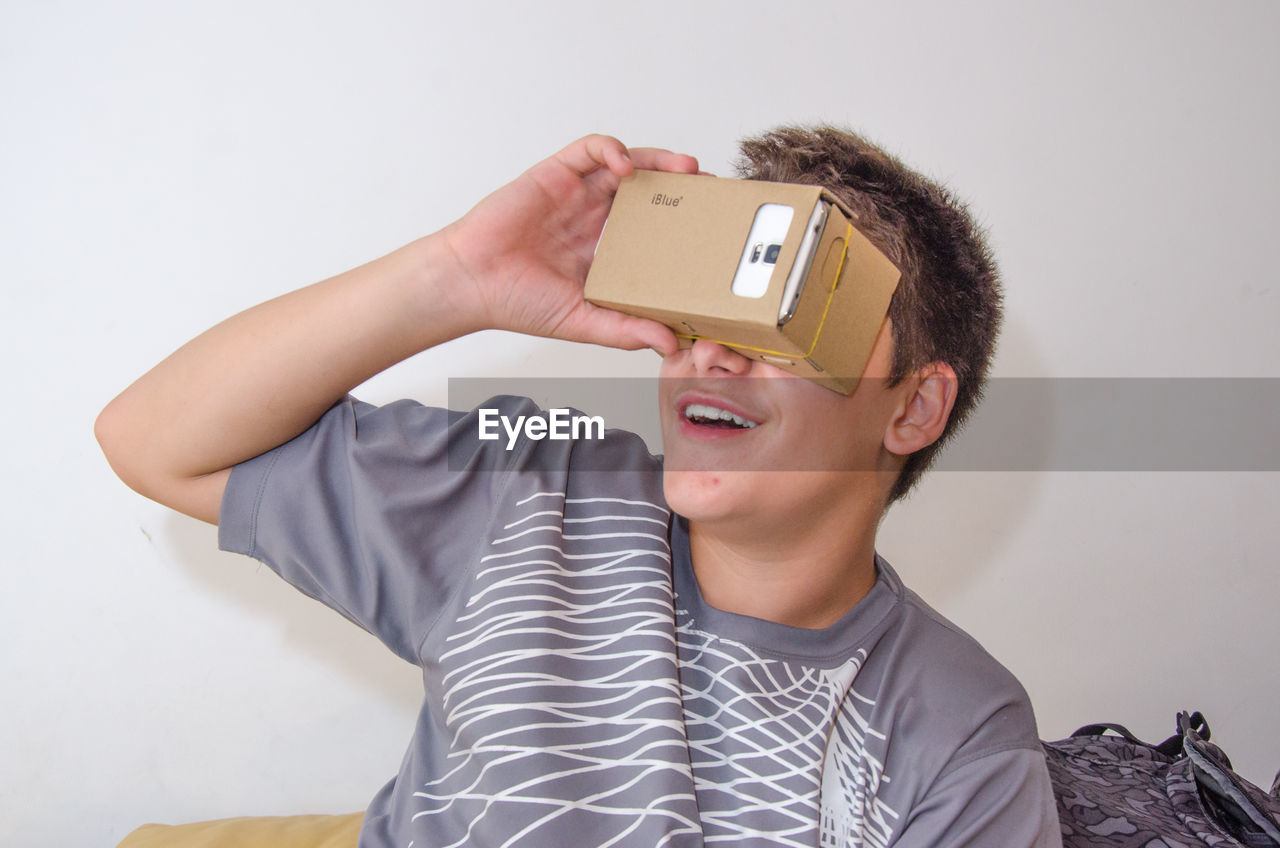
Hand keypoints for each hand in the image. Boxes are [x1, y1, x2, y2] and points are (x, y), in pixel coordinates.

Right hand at [441, 134, 698, 353]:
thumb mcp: (583, 323)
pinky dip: (611, 151)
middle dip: (682, 187)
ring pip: (627, 164)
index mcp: (606, 249)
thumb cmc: (518, 304)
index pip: (656, 228)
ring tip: (685, 169)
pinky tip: (624, 167)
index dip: (684, 224)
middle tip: (713, 191)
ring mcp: (576, 194)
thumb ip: (626, 330)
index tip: (713, 230)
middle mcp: (595, 217)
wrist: (471, 285)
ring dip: (658, 161)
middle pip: (649, 191)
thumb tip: (671, 343)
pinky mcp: (554, 174)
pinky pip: (589, 150)